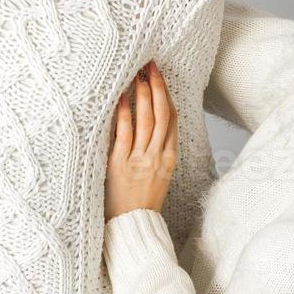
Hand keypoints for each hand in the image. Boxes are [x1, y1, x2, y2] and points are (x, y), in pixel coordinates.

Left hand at [104, 61, 176, 221]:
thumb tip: (147, 129)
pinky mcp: (121, 165)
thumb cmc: (141, 204)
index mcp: (169, 159)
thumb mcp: (157, 178)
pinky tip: (121, 97)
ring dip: (142, 94)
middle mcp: (157, 156)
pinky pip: (124, 133)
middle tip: (151, 65)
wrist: (133, 228)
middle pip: (161, 114)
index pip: (172, 120)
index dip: (167, 96)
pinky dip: (124, 113)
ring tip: (138, 73)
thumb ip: (155, 154)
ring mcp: (140, 160)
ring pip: (146, 119)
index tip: (161, 78)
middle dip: (157, 87)